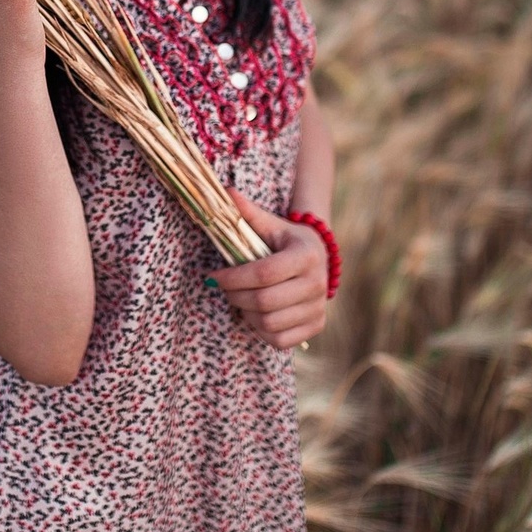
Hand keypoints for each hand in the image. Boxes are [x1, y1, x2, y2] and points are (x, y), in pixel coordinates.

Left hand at [204, 187, 329, 350]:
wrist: (319, 259)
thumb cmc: (286, 241)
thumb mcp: (271, 224)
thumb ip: (249, 213)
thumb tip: (225, 192)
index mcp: (306, 255)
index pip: (263, 274)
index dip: (232, 278)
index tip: (213, 275)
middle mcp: (318, 284)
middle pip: (264, 302)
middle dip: (235, 296)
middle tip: (224, 288)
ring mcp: (319, 308)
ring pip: (269, 323)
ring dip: (246, 313)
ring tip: (241, 298)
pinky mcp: (317, 326)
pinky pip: (280, 340)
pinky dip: (261, 330)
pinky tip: (257, 313)